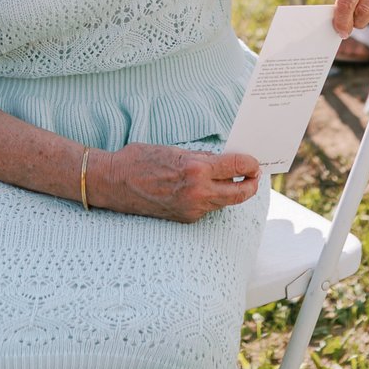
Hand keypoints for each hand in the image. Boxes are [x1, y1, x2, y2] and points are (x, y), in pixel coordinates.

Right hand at [95, 144, 259, 221]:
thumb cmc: (140, 159)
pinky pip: (207, 208)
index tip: (254, 162)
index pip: (236, 167)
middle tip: (254, 177)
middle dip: (251, 184)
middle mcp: (197, 192)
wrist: (113, 182)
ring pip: (224, 202)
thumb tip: (225, 161)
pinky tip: (208, 189)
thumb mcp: (175, 150)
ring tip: (234, 180)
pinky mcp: (184, 218)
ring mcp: (191, 208)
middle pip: (239, 193)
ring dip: (231, 191)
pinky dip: (212, 198)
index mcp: (196, 169)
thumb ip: (202, 158)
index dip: (250, 164)